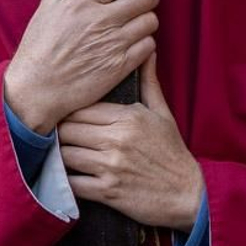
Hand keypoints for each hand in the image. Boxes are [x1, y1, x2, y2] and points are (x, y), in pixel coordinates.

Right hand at [3, 0, 161, 134]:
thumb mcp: (43, 14)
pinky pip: (148, 47)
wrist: (36, 90)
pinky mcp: (119, 66)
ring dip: (148, 21)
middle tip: (146, 0)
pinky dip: (146, 44)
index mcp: (83, 2)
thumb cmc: (37, 52)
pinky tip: (136, 45)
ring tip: (138, 25)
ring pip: (150, 22)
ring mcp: (113, 43)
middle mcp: (101, 20)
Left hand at [57, 55, 203, 232]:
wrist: (188, 194)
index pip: (81, 108)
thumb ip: (149, 82)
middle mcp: (117, 139)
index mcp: (128, 117)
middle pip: (67, 130)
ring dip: (61, 157)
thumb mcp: (163, 114)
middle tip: (57, 137)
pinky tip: (68, 177)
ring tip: (60, 155)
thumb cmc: (172, 152)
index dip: (68, 112)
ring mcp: (111, 166)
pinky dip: (66, 181)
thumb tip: (148, 51)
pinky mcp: (107, 191)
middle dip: (60, 134)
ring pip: (66, 155)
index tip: (63, 116)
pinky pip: (73, 183)